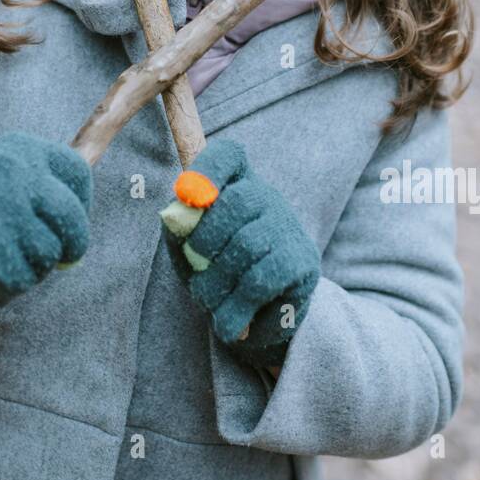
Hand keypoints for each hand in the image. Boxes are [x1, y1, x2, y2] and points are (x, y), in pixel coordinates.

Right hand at [0, 130, 92, 303]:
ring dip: (32, 269)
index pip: (78, 173)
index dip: (80, 205)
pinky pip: (22, 281)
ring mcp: (1, 207)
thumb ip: (47, 200)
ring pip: (49, 256)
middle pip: (72, 220)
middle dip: (69, 247)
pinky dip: (8, 288)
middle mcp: (13, 169)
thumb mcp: (5, 180)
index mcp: (19, 147)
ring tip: (1, 259)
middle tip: (57, 260)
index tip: (65, 224)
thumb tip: (77, 252)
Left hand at [162, 138, 319, 367]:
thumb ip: (178, 230)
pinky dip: (238, 306)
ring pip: (249, 244)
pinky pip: (265, 278)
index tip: (186, 193)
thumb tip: (176, 215)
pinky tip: (228, 323)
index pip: (228, 155)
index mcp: (235, 185)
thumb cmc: (214, 275)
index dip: (208, 168)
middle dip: (206, 237)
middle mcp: (267, 198)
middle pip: (240, 199)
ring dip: (216, 281)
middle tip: (195, 264)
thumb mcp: (186, 251)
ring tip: (206, 301)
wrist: (254, 323)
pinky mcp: (304, 263)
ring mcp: (289, 228)